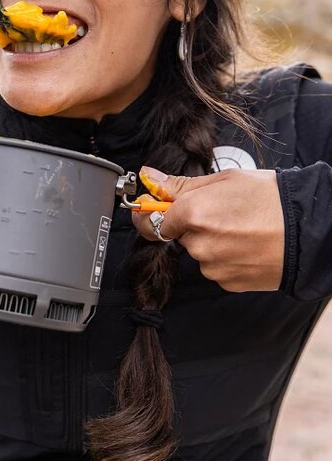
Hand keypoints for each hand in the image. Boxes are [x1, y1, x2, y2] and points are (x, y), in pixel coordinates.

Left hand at [131, 166, 284, 291]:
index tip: (155, 209)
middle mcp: (198, 243)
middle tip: (223, 214)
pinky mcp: (227, 283)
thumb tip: (151, 177)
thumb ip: (181, 184)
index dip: (157, 213)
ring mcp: (212, 266)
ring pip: (199, 252)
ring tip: (241, 229)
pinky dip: (225, 259)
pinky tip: (246, 246)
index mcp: (192, 213)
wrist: (309, 231)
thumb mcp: (224, 180)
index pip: (155, 219)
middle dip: (193, 225)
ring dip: (211, 242)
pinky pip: (215, 268)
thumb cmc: (271, 199)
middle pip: (180, 235)